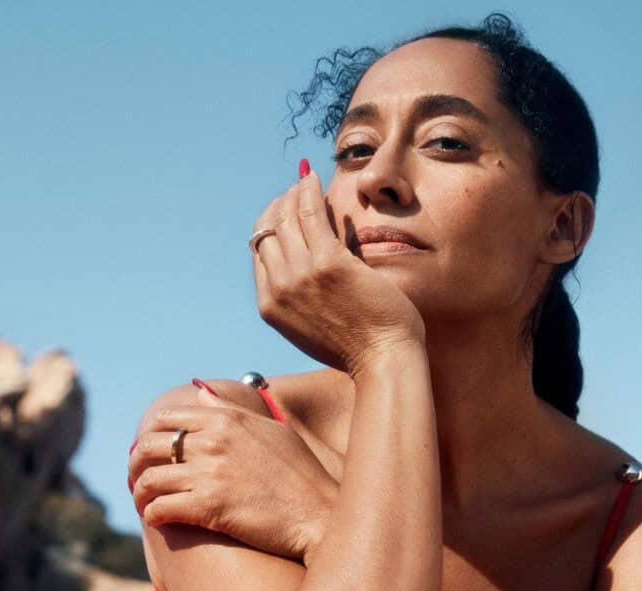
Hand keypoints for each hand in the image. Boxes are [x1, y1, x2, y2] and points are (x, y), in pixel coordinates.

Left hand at [129, 388, 337, 564]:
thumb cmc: (301, 474)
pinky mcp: (209, 506)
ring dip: (140, 494)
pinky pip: (161, 508)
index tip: (150, 453)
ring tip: (144, 504)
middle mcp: (214, 441)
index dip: (151, 436)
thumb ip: (232, 410)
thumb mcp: (271, 430)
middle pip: (150, 446)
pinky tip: (157, 521)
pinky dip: (152, 515)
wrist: (319, 514)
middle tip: (137, 480)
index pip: (167, 418)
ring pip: (149, 479)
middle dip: (136, 464)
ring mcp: (210, 473)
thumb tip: (200, 392)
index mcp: (227, 420)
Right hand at [252, 161, 424, 376]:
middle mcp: (279, 289)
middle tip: (296, 190)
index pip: (259, 251)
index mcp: (270, 306)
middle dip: (279, 204)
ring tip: (306, 181)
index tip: (285, 210)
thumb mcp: (312, 326)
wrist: (382, 361)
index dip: (269, 225)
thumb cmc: (358, 346)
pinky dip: (309, 192)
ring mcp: (301, 276)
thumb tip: (302, 261)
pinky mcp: (329, 264)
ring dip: (294, 193)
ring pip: (286, 218)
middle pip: (267, 229)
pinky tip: (314, 179)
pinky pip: (311, 214)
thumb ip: (300, 298)